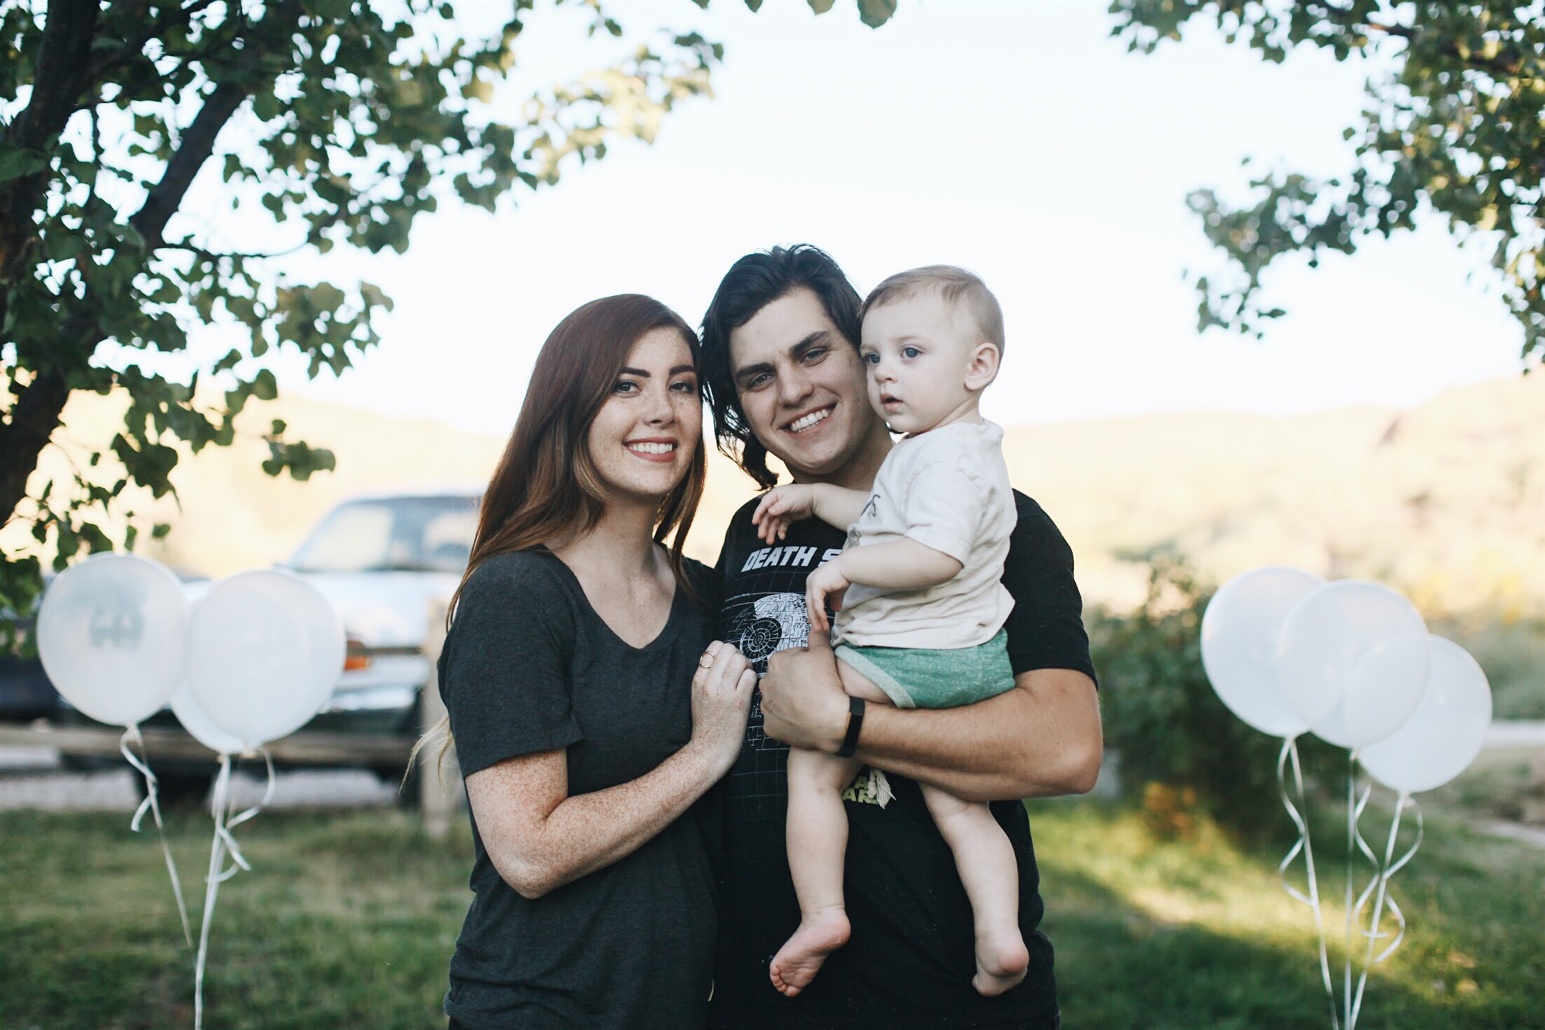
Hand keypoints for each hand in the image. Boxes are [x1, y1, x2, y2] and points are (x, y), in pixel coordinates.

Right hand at [688, 641, 755, 776]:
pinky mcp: (739, 702)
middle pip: (729, 649)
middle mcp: (709, 683)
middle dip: (739, 656)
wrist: (709, 750)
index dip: (726, 651)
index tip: (730, 663)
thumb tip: (725, 659)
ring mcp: (724, 692)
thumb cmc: (707, 724)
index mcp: (698, 680)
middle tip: (741, 670)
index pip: (714, 647)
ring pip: (741, 659)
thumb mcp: (698, 696)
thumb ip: (708, 677)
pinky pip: (750, 676)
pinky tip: (750, 690)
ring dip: (747, 666)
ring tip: (746, 679)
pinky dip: (753, 680)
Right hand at [751, 485, 815, 543]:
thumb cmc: (802, 495)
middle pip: (767, 517)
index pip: (763, 506)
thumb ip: (779, 507)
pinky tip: (782, 536)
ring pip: (773, 523)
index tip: (754, 522)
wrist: (815, 499)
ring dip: (771, 532)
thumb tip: (769, 511)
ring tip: (770, 542)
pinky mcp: (787, 517)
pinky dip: (781, 531)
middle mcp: (776, 504)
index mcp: (774, 496)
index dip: (758, 514)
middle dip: (764, 527)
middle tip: (761, 536)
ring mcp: (781, 511)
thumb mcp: (790, 500)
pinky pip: (782, 526)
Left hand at [761, 629, 846, 752]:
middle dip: (793, 682)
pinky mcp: (770, 726)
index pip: (790, 658)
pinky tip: (801, 719)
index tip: (815, 672)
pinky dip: (787, 720)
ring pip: (777, 699)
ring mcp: (766, 706)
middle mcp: (765, 683)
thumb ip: (817, 636)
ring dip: (788, 700)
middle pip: (781, 679)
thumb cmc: (827, 685)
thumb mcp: (824, 652)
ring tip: (807, 705)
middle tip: (812, 688)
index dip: (805, 664)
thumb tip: (816, 626)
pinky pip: (777, 720)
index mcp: (776, 662)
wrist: (831, 720)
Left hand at [804, 556, 848, 632]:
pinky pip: (817, 604)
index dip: (813, 611)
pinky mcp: (816, 587)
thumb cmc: (844, 575)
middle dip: (814, 617)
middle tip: (818, 628)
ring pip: (812, 606)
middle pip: (809, 604)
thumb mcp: (837, 591)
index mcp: (814, 581)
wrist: (848, 567)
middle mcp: (810, 581)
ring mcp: (812, 584)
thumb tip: (835, 609)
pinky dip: (820, 614)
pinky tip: (824, 621)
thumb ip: (835, 600)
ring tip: (821, 628)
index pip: (811, 599)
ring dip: (817, 618)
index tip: (816, 621)